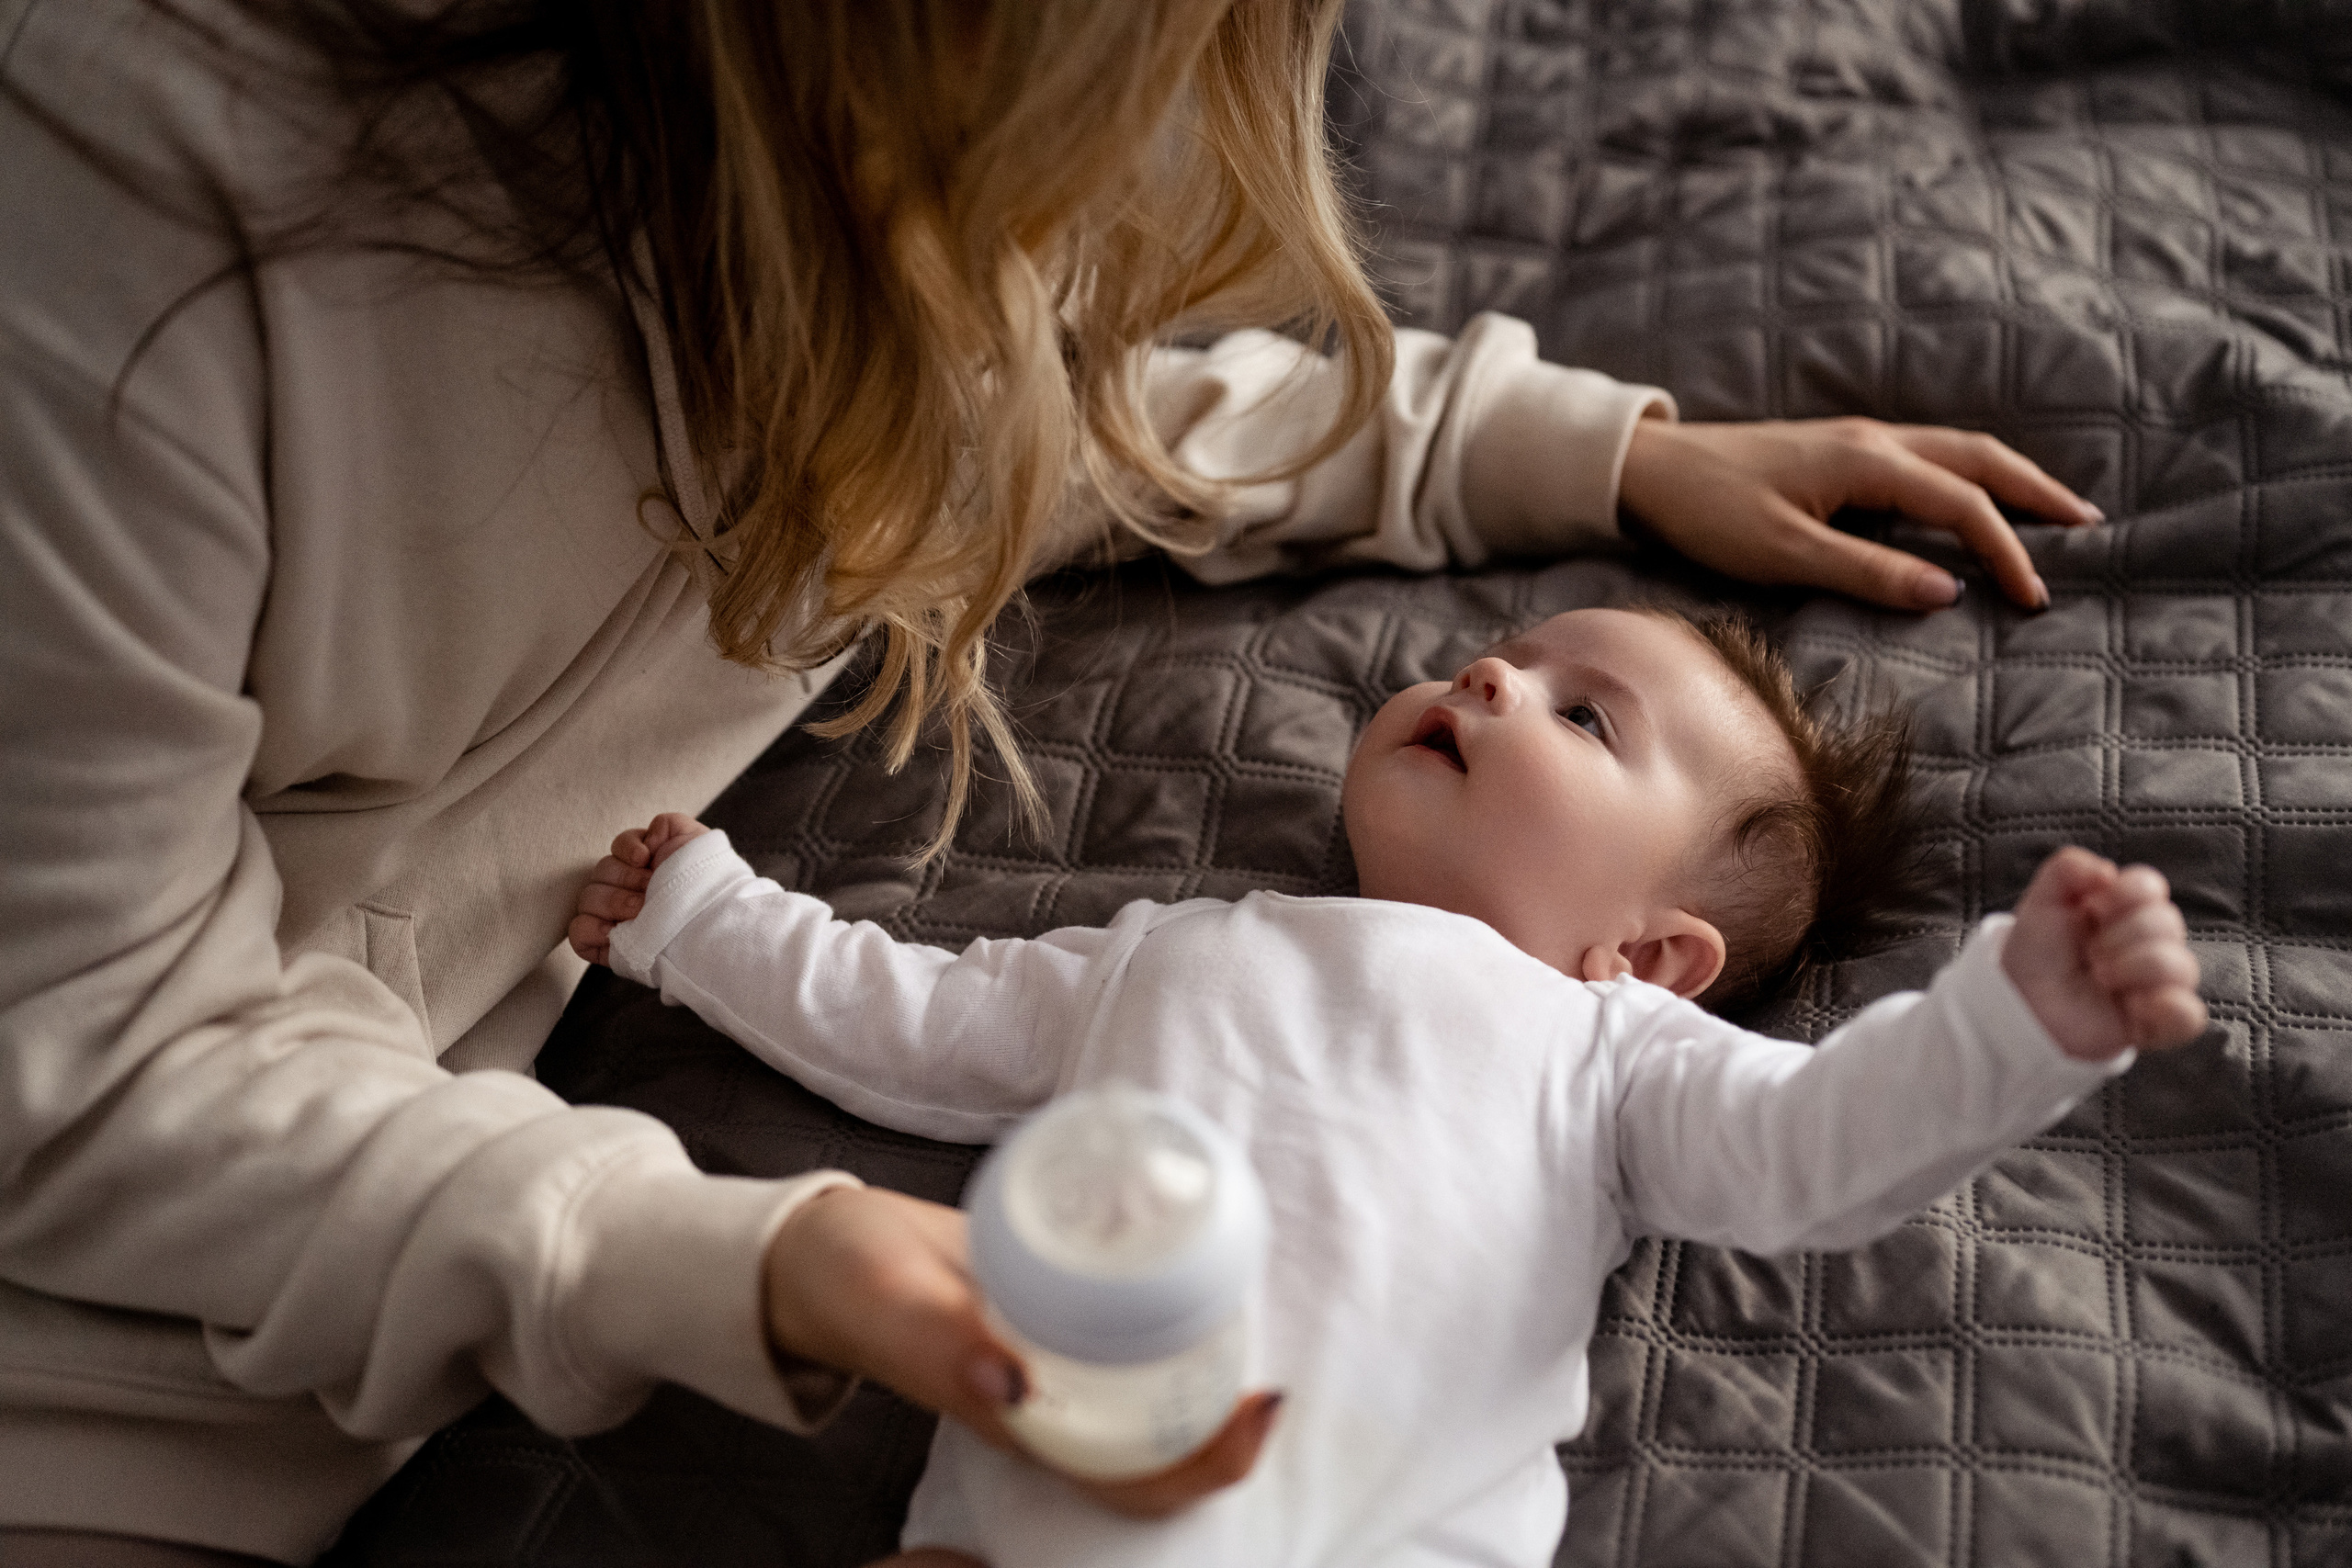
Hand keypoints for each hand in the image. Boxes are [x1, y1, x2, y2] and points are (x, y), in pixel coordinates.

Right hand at [567, 812, 710, 964]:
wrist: (712, 926)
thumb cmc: (705, 885)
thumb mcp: (695, 843)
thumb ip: (667, 825)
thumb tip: (646, 837)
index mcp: (644, 866)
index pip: (618, 846)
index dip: (627, 849)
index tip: (646, 859)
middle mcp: (625, 888)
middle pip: (601, 870)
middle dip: (625, 879)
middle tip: (649, 892)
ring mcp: (611, 915)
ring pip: (588, 898)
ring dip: (613, 903)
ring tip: (639, 913)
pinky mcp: (603, 943)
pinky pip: (577, 930)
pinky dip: (591, 928)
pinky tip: (612, 931)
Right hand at [763, 1187, 1279, 1519]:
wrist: (818, 1247)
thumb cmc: (848, 1281)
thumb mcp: (891, 1306)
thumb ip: (940, 1345)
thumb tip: (1015, 1388)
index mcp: (1017, 1424)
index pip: (1132, 1478)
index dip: (1207, 1464)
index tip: (1263, 1409)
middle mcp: (1045, 1403)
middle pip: (1157, 1449)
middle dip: (1226, 1432)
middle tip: (1276, 1380)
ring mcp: (1050, 1363)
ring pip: (1146, 1397)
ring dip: (1205, 1380)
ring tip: (1250, 1324)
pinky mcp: (1048, 1315)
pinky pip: (1122, 1338)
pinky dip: (1169, 1321)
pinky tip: (1197, 1278)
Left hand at [1618, 418, 2104, 611]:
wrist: (1649, 468)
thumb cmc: (1708, 512)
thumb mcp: (1784, 553)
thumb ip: (1866, 573)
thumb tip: (1947, 592)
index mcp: (1866, 462)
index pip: (1962, 505)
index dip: (2007, 550)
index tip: (2035, 597)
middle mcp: (1872, 441)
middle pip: (1977, 458)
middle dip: (2036, 492)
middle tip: (2087, 525)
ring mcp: (1857, 440)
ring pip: (1955, 450)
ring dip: (2007, 477)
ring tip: (2050, 509)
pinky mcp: (1840, 450)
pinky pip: (1926, 456)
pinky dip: (1967, 474)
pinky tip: (1973, 496)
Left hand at [2003, 847, 2208, 1060]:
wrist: (2023, 1005)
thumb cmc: (2039, 955)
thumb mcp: (2042, 903)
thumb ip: (2067, 869)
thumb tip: (2106, 871)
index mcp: (2126, 910)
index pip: (2151, 886)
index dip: (2124, 893)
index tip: (2091, 908)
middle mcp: (2151, 942)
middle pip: (2168, 922)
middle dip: (2118, 936)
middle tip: (2090, 954)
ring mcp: (2159, 983)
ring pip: (2183, 966)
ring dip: (2133, 969)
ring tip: (2100, 979)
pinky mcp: (2160, 1022)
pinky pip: (2190, 1014)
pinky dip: (2165, 1007)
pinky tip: (2132, 1006)